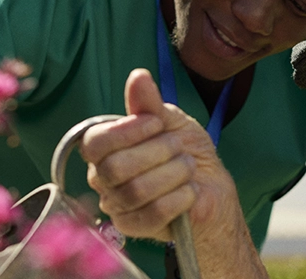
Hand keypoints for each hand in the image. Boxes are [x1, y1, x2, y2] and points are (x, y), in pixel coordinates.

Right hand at [81, 69, 241, 241]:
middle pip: (114, 168)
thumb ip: (150, 104)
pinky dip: (177, 200)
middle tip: (179, 149)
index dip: (128, 131)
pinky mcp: (132, 227)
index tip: (159, 123)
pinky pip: (150, 215)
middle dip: (157, 153)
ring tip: (188, 168)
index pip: (95, 142)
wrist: (210, 189)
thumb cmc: (186, 153)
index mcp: (104, 149)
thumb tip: (138, 76)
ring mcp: (115, 204)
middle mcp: (102, 177)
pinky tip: (190, 191)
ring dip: (172, 175)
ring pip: (134, 192)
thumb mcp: (172, 122)